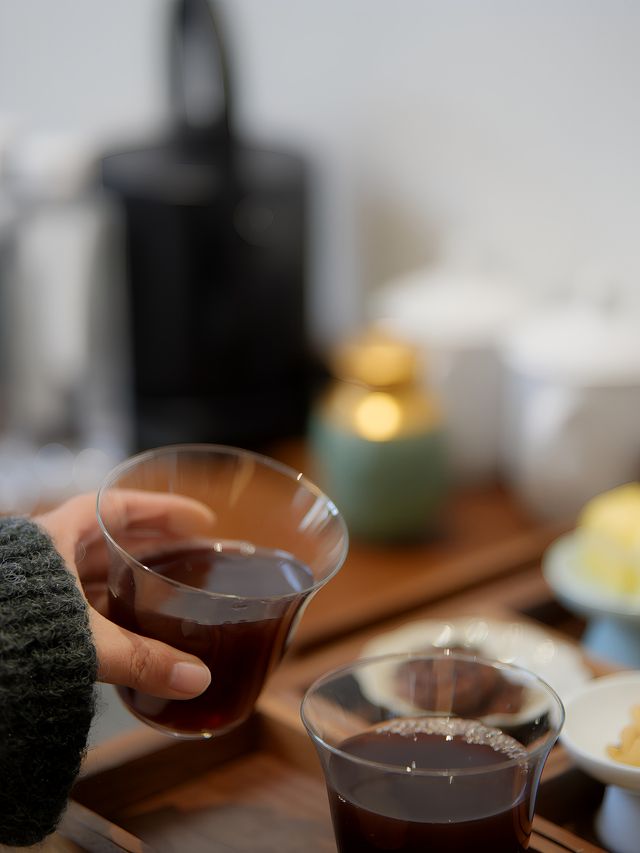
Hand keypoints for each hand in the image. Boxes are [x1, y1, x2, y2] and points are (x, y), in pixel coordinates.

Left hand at [35, 491, 213, 700]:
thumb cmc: (12, 628)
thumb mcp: (85, 638)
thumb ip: (141, 658)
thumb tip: (195, 678)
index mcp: (57, 536)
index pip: (120, 507)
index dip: (163, 511)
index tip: (200, 520)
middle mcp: (48, 553)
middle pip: (113, 536)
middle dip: (156, 542)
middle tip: (196, 552)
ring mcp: (38, 584)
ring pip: (95, 569)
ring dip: (132, 575)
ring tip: (171, 587)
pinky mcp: (33, 613)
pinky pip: (82, 601)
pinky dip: (110, 607)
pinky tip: (132, 625)